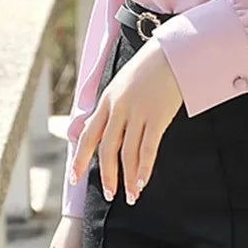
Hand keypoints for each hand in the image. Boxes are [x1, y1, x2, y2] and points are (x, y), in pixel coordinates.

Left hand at [68, 36, 182, 204]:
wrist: (172, 51)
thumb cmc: (150, 66)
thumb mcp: (122, 82)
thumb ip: (111, 104)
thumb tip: (97, 124)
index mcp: (107, 100)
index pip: (89, 135)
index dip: (80, 159)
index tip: (74, 178)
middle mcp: (119, 108)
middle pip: (107, 149)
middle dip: (108, 176)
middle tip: (109, 195)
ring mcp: (138, 113)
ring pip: (128, 154)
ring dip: (129, 178)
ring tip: (131, 196)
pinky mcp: (157, 116)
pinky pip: (148, 149)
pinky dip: (145, 168)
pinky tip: (143, 182)